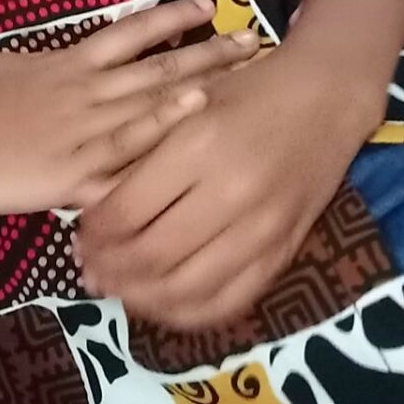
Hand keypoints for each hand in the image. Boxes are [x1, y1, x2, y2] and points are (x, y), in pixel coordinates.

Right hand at [0, 0, 261, 215]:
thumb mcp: (6, 71)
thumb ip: (43, 71)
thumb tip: (62, 67)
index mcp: (65, 64)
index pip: (129, 34)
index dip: (170, 18)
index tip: (207, 5)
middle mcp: (83, 90)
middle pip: (156, 64)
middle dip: (206, 51)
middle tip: (252, 36)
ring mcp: (81, 130)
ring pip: (151, 101)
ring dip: (199, 84)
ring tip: (241, 69)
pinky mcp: (71, 172)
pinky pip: (125, 156)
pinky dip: (162, 138)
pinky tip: (193, 125)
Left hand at [70, 44, 359, 332]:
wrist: (323, 96)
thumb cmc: (244, 90)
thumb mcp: (185, 106)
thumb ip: (143, 154)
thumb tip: (96, 213)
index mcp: (197, 146)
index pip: (127, 211)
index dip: (94, 233)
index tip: (80, 235)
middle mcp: (230, 192)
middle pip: (152, 256)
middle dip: (110, 270)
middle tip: (89, 269)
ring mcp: (262, 228)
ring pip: (188, 288)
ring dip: (142, 298)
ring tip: (118, 289)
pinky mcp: (284, 252)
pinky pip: (230, 302)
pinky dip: (189, 313)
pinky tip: (163, 303)